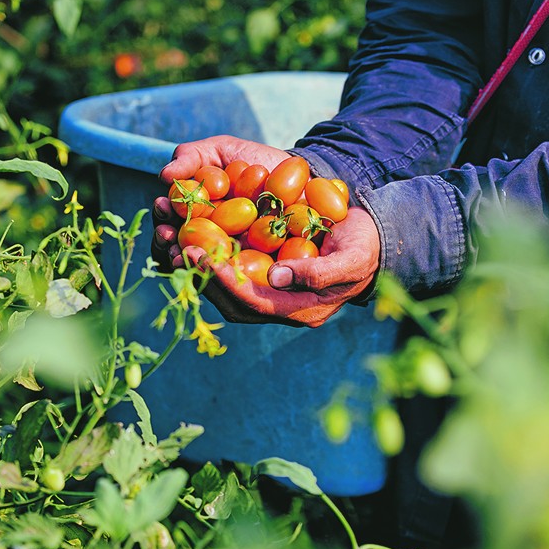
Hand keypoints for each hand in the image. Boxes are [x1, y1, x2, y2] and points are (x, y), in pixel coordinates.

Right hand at [153, 135, 290, 267]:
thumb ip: (191, 157)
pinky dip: (228, 274)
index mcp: (193, 218)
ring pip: (206, 268)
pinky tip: (223, 266)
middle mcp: (208, 242)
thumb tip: (164, 176)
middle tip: (169, 235)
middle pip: (182, 249)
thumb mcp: (220, 150)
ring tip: (186, 256)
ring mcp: (232, 258)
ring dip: (192, 263)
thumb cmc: (253, 160)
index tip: (162, 204)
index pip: (170, 222)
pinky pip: (240, 277)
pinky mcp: (258, 270)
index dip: (163, 216)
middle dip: (170, 243)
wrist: (299, 173)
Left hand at [157, 204, 380, 328]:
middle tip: (178, 248)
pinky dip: (212, 260)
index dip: (225, 280)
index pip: (255, 303)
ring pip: (227, 291)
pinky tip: (195, 239)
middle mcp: (282, 308)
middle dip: (204, 277)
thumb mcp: (352, 257)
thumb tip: (277, 276)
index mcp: (303, 310)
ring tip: (177, 243)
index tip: (200, 255)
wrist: (371, 242)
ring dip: (202, 271)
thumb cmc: (365, 248)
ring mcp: (273, 295)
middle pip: (232, 302)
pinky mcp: (266, 279)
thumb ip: (319, 272)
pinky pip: (232, 275)